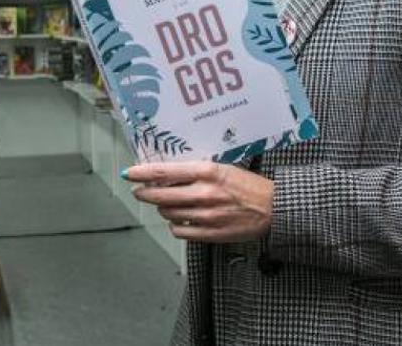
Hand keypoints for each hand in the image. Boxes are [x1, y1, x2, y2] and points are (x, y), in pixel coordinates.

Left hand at [125, 161, 272, 243]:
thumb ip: (195, 170)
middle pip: (159, 195)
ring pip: (168, 213)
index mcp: (206, 171)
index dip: (141, 173)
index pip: (163, 171)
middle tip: (140, 191)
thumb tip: (166, 172)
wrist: (272, 208)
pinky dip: (176, 225)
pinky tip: (181, 219)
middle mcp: (203, 193)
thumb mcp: (221, 168)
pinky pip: (180, 231)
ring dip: (163, 208)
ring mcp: (206, 215)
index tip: (129, 173)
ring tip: (169, 203)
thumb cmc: (248, 185)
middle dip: (145, 193)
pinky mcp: (210, 233)